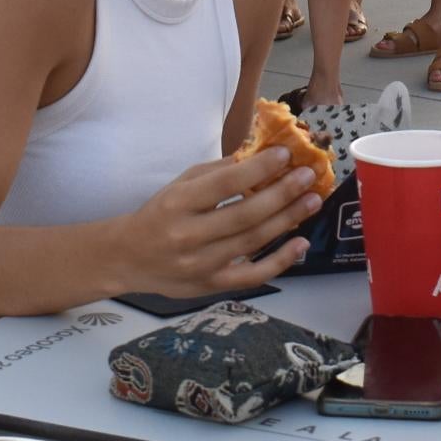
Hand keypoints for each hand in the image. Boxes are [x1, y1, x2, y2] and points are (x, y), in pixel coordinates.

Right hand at [118, 149, 324, 298]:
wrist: (128, 258)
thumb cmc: (159, 214)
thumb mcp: (179, 184)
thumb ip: (217, 172)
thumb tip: (259, 155)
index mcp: (178, 203)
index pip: (224, 184)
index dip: (258, 168)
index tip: (286, 154)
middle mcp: (188, 235)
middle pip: (244, 215)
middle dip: (282, 193)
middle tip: (309, 176)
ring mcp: (200, 265)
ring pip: (252, 241)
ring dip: (288, 220)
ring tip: (312, 200)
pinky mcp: (211, 286)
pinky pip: (251, 275)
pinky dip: (280, 261)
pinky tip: (301, 243)